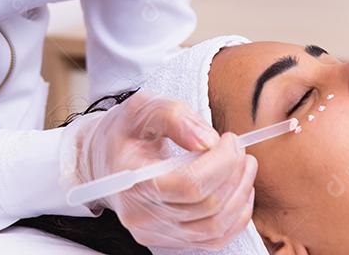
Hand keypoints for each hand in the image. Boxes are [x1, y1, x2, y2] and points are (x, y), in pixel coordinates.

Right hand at [61, 90, 256, 249]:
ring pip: (216, 226)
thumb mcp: (143, 108)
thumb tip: (208, 141)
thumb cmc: (125, 133)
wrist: (104, 160)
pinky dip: (236, 217)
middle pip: (207, 206)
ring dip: (241, 194)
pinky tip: (239, 190)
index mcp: (133, 180)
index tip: (229, 139)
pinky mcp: (168, 240)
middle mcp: (142, 215)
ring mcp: (155, 232)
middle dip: (234, 172)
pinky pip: (214, 240)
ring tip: (244, 165)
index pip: (189, 184)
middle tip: (239, 148)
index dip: (221, 162)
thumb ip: (175, 116)